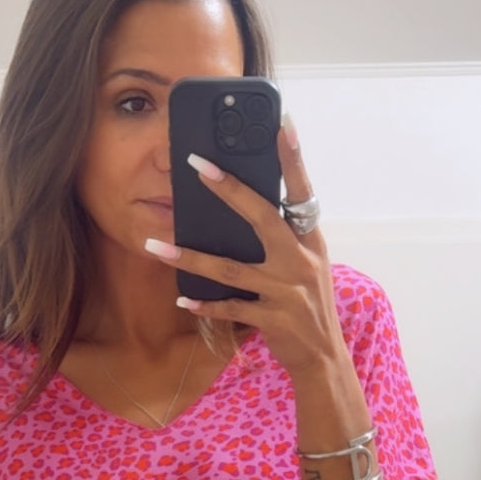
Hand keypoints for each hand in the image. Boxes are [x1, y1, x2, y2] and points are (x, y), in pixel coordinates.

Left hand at [144, 118, 348, 379]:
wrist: (324, 358)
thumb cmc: (309, 305)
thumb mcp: (307, 264)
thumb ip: (285, 237)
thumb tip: (248, 206)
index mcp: (310, 240)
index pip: (302, 190)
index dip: (293, 157)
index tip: (281, 122)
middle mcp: (301, 260)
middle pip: (262, 217)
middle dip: (229, 189)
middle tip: (196, 164)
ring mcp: (288, 290)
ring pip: (231, 268)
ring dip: (190, 257)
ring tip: (156, 245)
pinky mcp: (273, 318)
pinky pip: (231, 307)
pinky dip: (206, 304)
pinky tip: (183, 297)